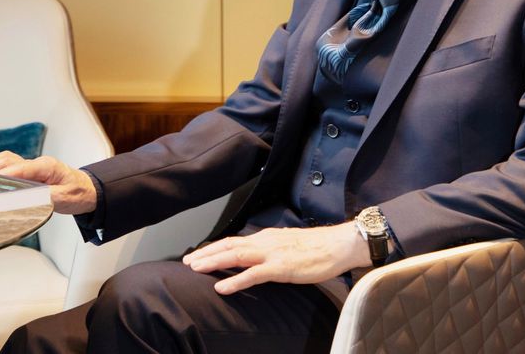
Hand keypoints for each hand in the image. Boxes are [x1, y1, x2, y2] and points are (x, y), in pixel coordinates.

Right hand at [0, 151, 96, 214]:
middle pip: (9, 160)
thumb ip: (46, 198)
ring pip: (6, 160)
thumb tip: (27, 199)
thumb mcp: (64, 199)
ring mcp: (31, 166)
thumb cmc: (77, 193)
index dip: (5, 174)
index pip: (22, 168)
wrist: (87, 190)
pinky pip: (7, 166)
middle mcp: (37, 163)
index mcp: (47, 166)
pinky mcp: (27, 171)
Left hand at [181, 223, 370, 294]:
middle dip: (205, 253)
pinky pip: (252, 275)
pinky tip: (220, 288)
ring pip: (235, 256)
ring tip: (195, 268)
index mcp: (266, 237)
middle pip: (229, 245)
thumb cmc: (318, 247)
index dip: (214, 247)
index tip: (198, 254)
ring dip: (213, 262)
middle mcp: (265, 242)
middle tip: (186, 261)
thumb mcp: (288, 245)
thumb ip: (272, 248)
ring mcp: (271, 254)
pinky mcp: (280, 268)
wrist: (338, 245)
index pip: (234, 240)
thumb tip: (258, 254)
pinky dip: (234, 281)